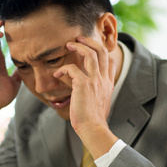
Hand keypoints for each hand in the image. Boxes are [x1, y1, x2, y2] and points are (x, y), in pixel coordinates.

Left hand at [53, 36, 117, 157]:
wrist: (93, 128)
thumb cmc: (94, 120)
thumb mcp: (101, 103)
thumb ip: (97, 93)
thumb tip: (88, 91)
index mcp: (108, 83)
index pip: (109, 60)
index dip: (101, 50)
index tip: (90, 48)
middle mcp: (103, 79)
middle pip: (101, 51)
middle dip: (89, 41)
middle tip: (78, 38)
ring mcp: (95, 80)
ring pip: (90, 54)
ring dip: (78, 46)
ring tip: (68, 44)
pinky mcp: (83, 84)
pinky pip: (72, 69)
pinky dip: (63, 69)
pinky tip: (57, 73)